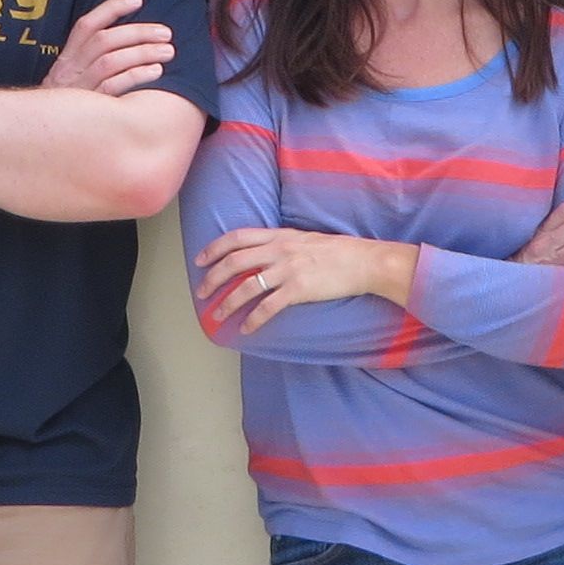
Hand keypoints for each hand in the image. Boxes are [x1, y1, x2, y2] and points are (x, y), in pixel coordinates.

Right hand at [42, 0, 173, 95]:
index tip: (138, 0)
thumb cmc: (67, 107)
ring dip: (143, 52)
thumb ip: (89, 60)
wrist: (42, 137)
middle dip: (138, 32)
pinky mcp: (90, 108)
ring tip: (168, 51)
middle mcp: (71, 70)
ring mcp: (80, 89)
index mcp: (67, 58)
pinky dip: (136, 76)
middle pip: (105, 40)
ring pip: (111, 61)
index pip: (86, 25)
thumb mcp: (70, 80)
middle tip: (166, 34)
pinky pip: (114, 87)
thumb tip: (128, 40)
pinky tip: (156, 71)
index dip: (112, 9)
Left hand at [195, 224, 411, 331]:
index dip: (214, 248)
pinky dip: (253, 319)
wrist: (363, 262)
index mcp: (279, 235)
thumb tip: (260, 253)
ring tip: (218, 315)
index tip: (200, 261)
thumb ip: (280, 243)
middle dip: (213, 278)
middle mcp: (279, 250)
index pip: (237, 238)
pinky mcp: (298, 290)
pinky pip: (268, 307)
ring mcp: (288, 270)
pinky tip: (246, 328)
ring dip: (228, 302)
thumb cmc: (336, 251)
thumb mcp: (303, 238)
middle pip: (234, 262)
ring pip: (246, 286)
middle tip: (201, 292)